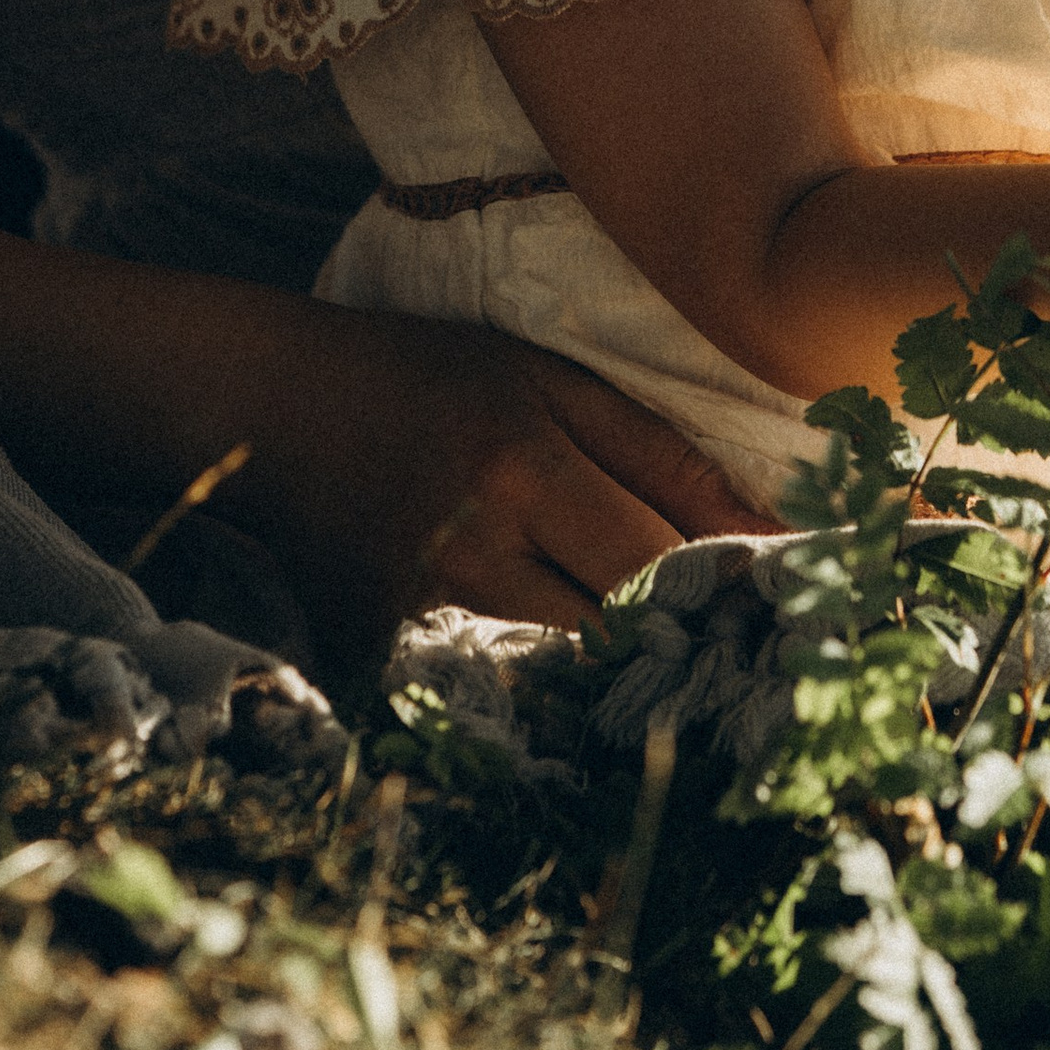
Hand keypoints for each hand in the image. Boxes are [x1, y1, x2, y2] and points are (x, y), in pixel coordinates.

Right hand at [238, 308, 777, 676]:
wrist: (270, 404)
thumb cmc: (428, 375)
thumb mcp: (549, 380)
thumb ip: (663, 457)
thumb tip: (768, 535)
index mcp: (526, 466)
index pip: (659, 569)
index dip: (726, 596)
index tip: (779, 605)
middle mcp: (474, 549)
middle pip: (616, 634)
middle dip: (679, 635)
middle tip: (728, 629)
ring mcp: (423, 610)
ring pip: (560, 663)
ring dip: (610, 650)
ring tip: (649, 629)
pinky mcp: (382, 650)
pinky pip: (490, 675)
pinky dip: (530, 660)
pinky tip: (544, 633)